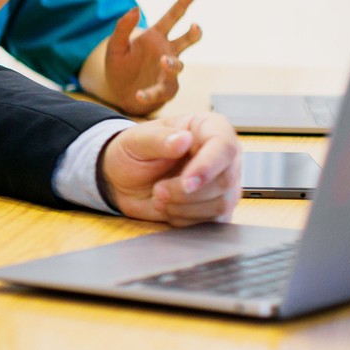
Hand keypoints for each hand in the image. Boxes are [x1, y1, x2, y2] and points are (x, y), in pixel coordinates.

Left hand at [87, 0, 204, 115]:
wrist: (118, 91)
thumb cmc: (120, 64)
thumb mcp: (115, 45)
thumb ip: (122, 27)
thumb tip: (136, 8)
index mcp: (156, 36)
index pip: (172, 17)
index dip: (183, 4)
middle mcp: (167, 51)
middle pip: (186, 40)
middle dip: (194, 33)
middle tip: (194, 27)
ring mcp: (168, 72)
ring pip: (177, 66)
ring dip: (172, 63)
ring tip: (164, 61)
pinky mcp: (165, 90)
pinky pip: (161, 91)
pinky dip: (150, 93)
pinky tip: (139, 94)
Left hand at [99, 112, 241, 225]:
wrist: (124, 179)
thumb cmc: (133, 152)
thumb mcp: (136, 140)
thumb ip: (158, 139)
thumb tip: (183, 139)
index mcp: (209, 128)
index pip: (224, 146)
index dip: (208, 167)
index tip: (186, 183)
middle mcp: (223, 155)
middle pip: (225, 180)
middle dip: (186, 193)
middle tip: (158, 190)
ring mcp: (224, 182)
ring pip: (221, 204)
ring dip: (183, 207)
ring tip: (159, 197)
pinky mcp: (218, 207)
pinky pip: (213, 222)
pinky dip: (185, 219)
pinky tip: (169, 208)